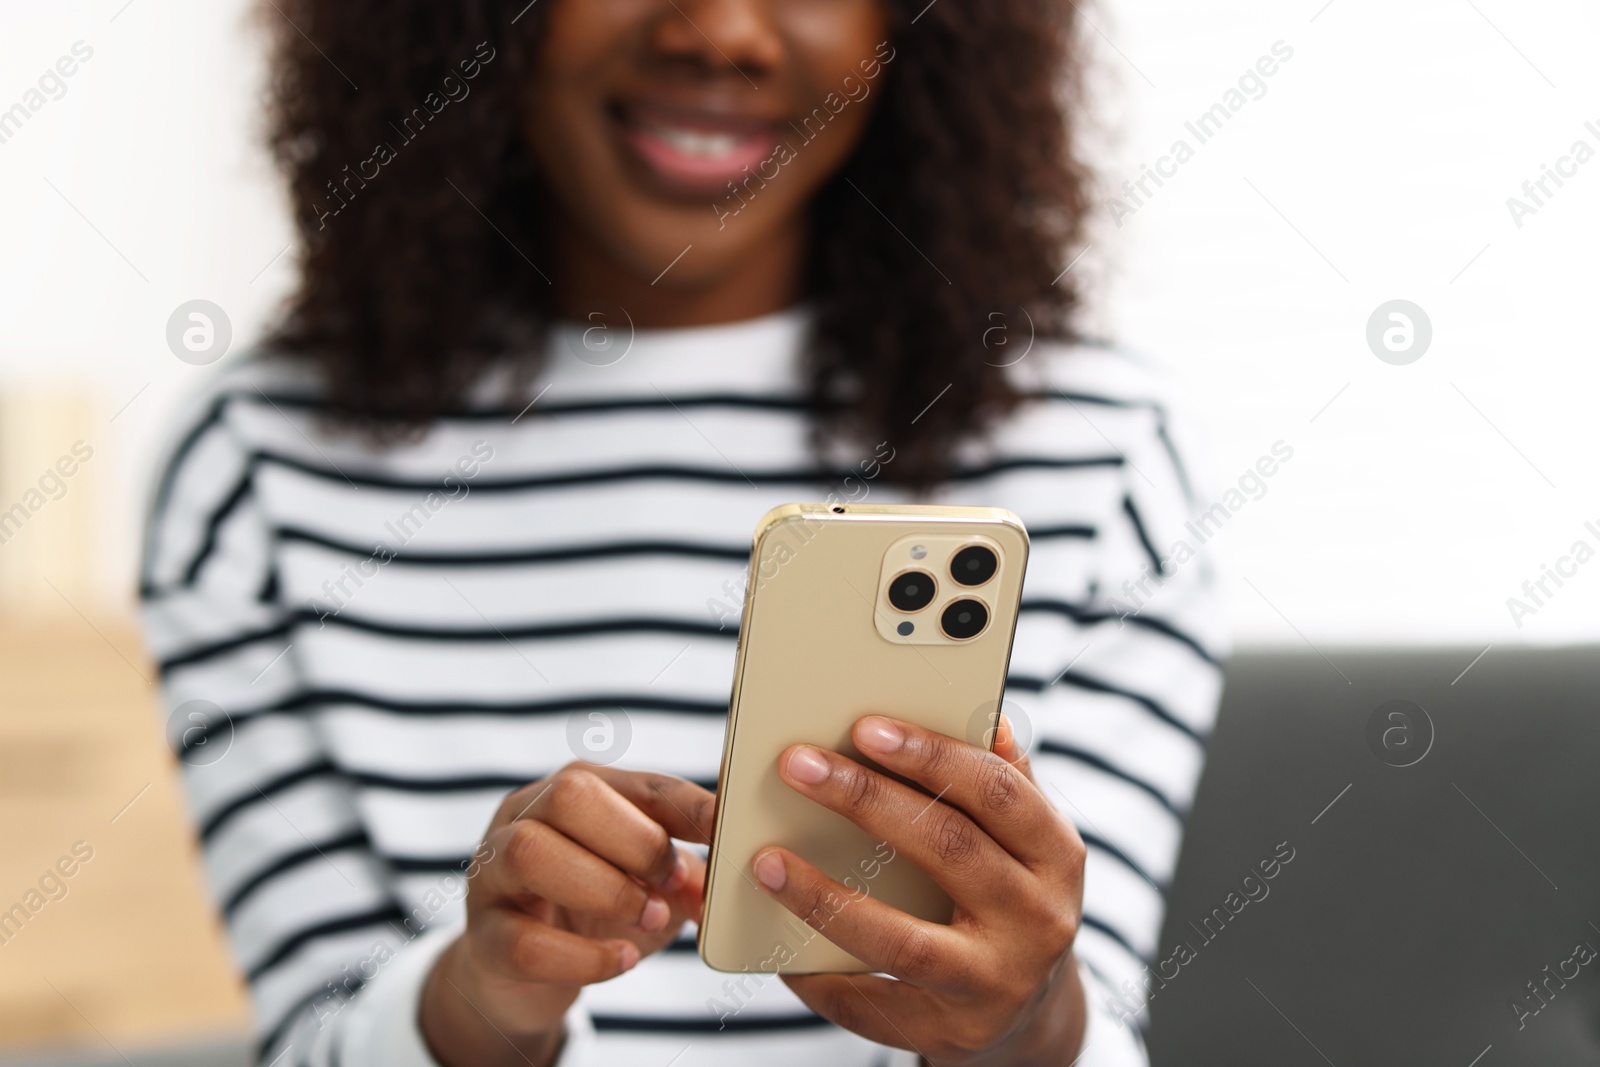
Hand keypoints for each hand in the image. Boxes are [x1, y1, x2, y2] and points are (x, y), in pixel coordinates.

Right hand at [420, 763, 715, 1066]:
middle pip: (570, 795)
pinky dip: (582, 957)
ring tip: (648, 918)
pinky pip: (523, 941)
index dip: (687, 806)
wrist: (517, 976)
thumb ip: (682, 876)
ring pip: (531, 852)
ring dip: (605, 889)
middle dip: (635, 841)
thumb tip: (723, 878)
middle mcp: (525, 817)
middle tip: (670, 883)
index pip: (639, 783)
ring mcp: (494, 874)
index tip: (726, 831)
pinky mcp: (482, 936)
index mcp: (576, 791)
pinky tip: (621, 960)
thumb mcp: (646, 886)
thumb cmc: (590, 913)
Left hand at [753, 715, 1087, 1065]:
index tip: (864, 727)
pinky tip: (778, 946)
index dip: (931, 755)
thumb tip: (987, 713)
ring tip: (767, 861)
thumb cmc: (1010, 896)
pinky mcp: (952, 1032)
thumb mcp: (1025, 841)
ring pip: (901, 939)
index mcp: (1056, 855)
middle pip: (946, 849)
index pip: (995, 791)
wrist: (1031, 1014)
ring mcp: (995, 982)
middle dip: (864, 800)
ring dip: (825, 896)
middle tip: (797, 765)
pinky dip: (821, 974)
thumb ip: (1005, 779)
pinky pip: (872, 1001)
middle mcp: (1038, 920)